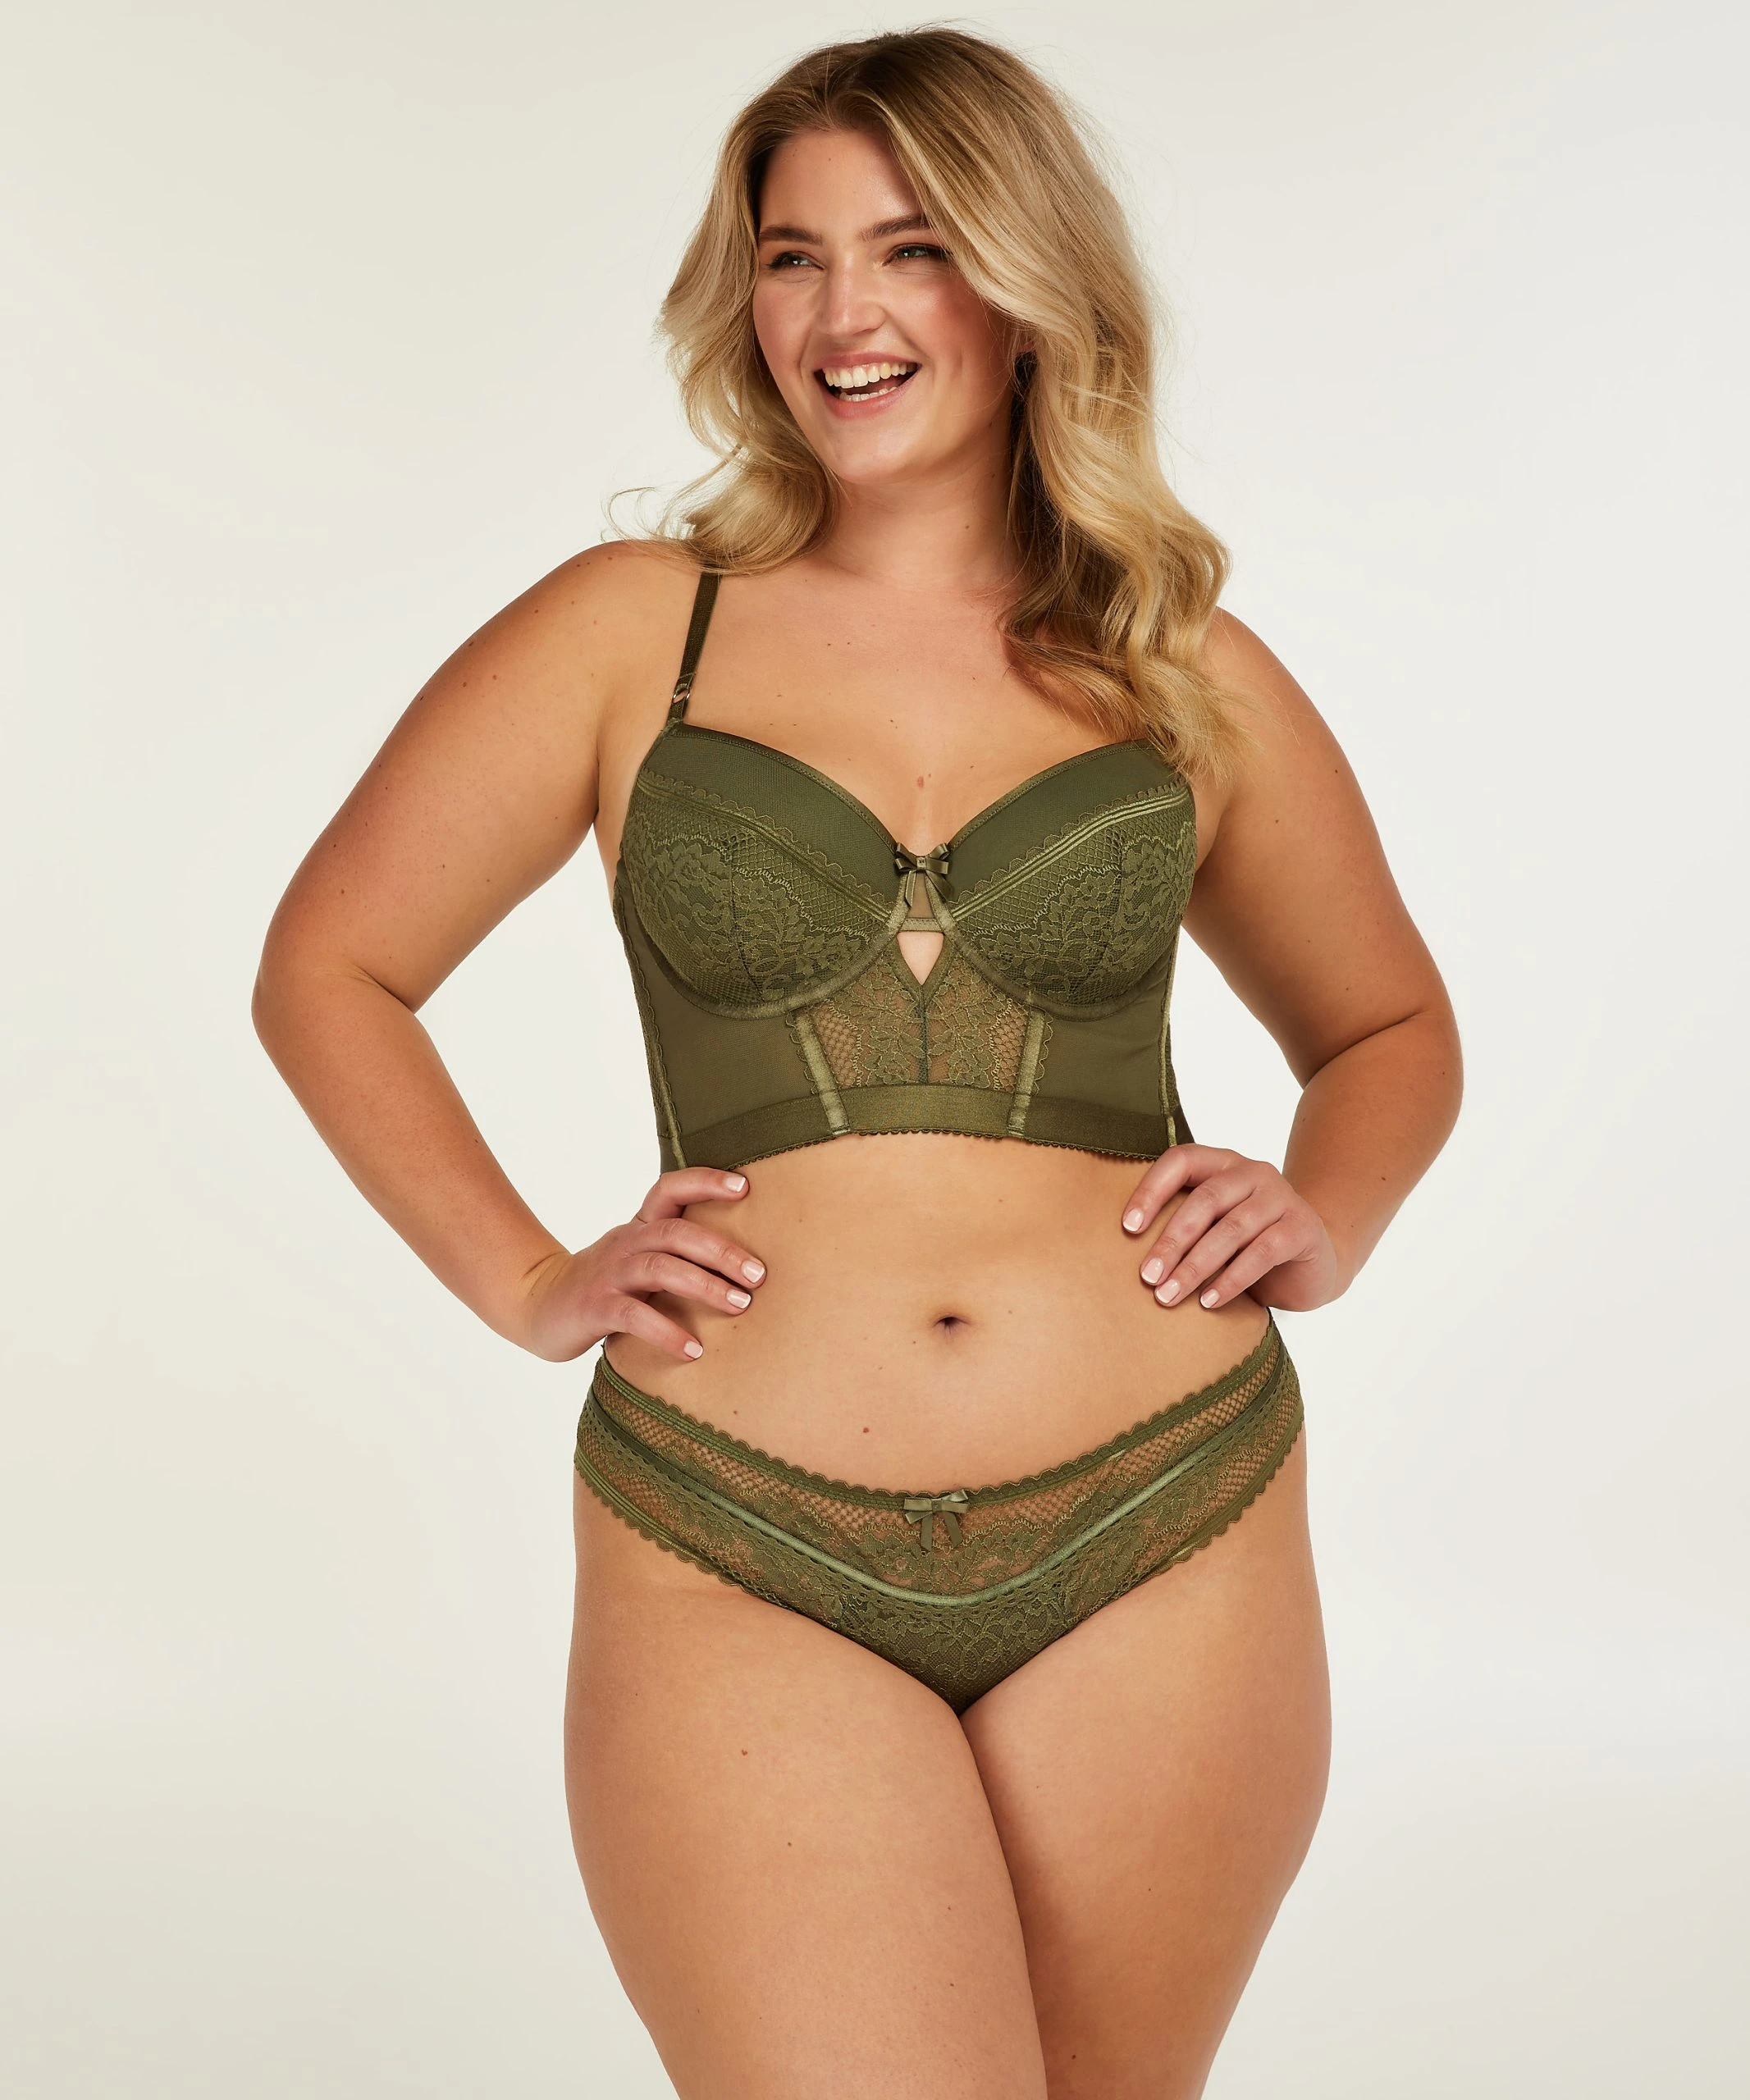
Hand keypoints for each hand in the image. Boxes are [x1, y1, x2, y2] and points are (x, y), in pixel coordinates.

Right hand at [519, 1168, 764, 1362]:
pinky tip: (694, 1351)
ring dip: (704, 1285)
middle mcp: (626, 1243)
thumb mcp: (639, 1258)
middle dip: (721, 1251)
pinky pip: (633, 1316)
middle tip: (759, 1274)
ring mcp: (609, 1274)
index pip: (670, 1189)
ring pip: (659, 1268)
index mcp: (640, 1227)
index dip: (704, 1181)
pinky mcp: (595, 1308)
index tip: (744, 1186)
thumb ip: (677, 1253)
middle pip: (676, 1233)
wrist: (537, 1304)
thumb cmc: (606, 1284)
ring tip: (740, 1305)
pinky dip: (666, 1332)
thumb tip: (745, 1263)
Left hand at [1121, 1145, 1339, 1314]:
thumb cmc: (1248, 1245)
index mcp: (1223, 1163)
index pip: (1181, 1161)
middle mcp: (1253, 1173)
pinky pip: (1263, 1252)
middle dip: (1172, 1240)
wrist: (1314, 1262)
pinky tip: (1209, 1301)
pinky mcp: (1302, 1228)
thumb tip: (1126, 1256)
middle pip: (1205, 1199)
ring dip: (1196, 1265)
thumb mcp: (1214, 1229)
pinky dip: (1232, 1279)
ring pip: (1232, 1229)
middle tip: (1147, 1276)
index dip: (1152, 1189)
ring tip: (1170, 1295)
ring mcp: (1281, 1197)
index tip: (1127, 1228)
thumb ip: (1184, 1226)